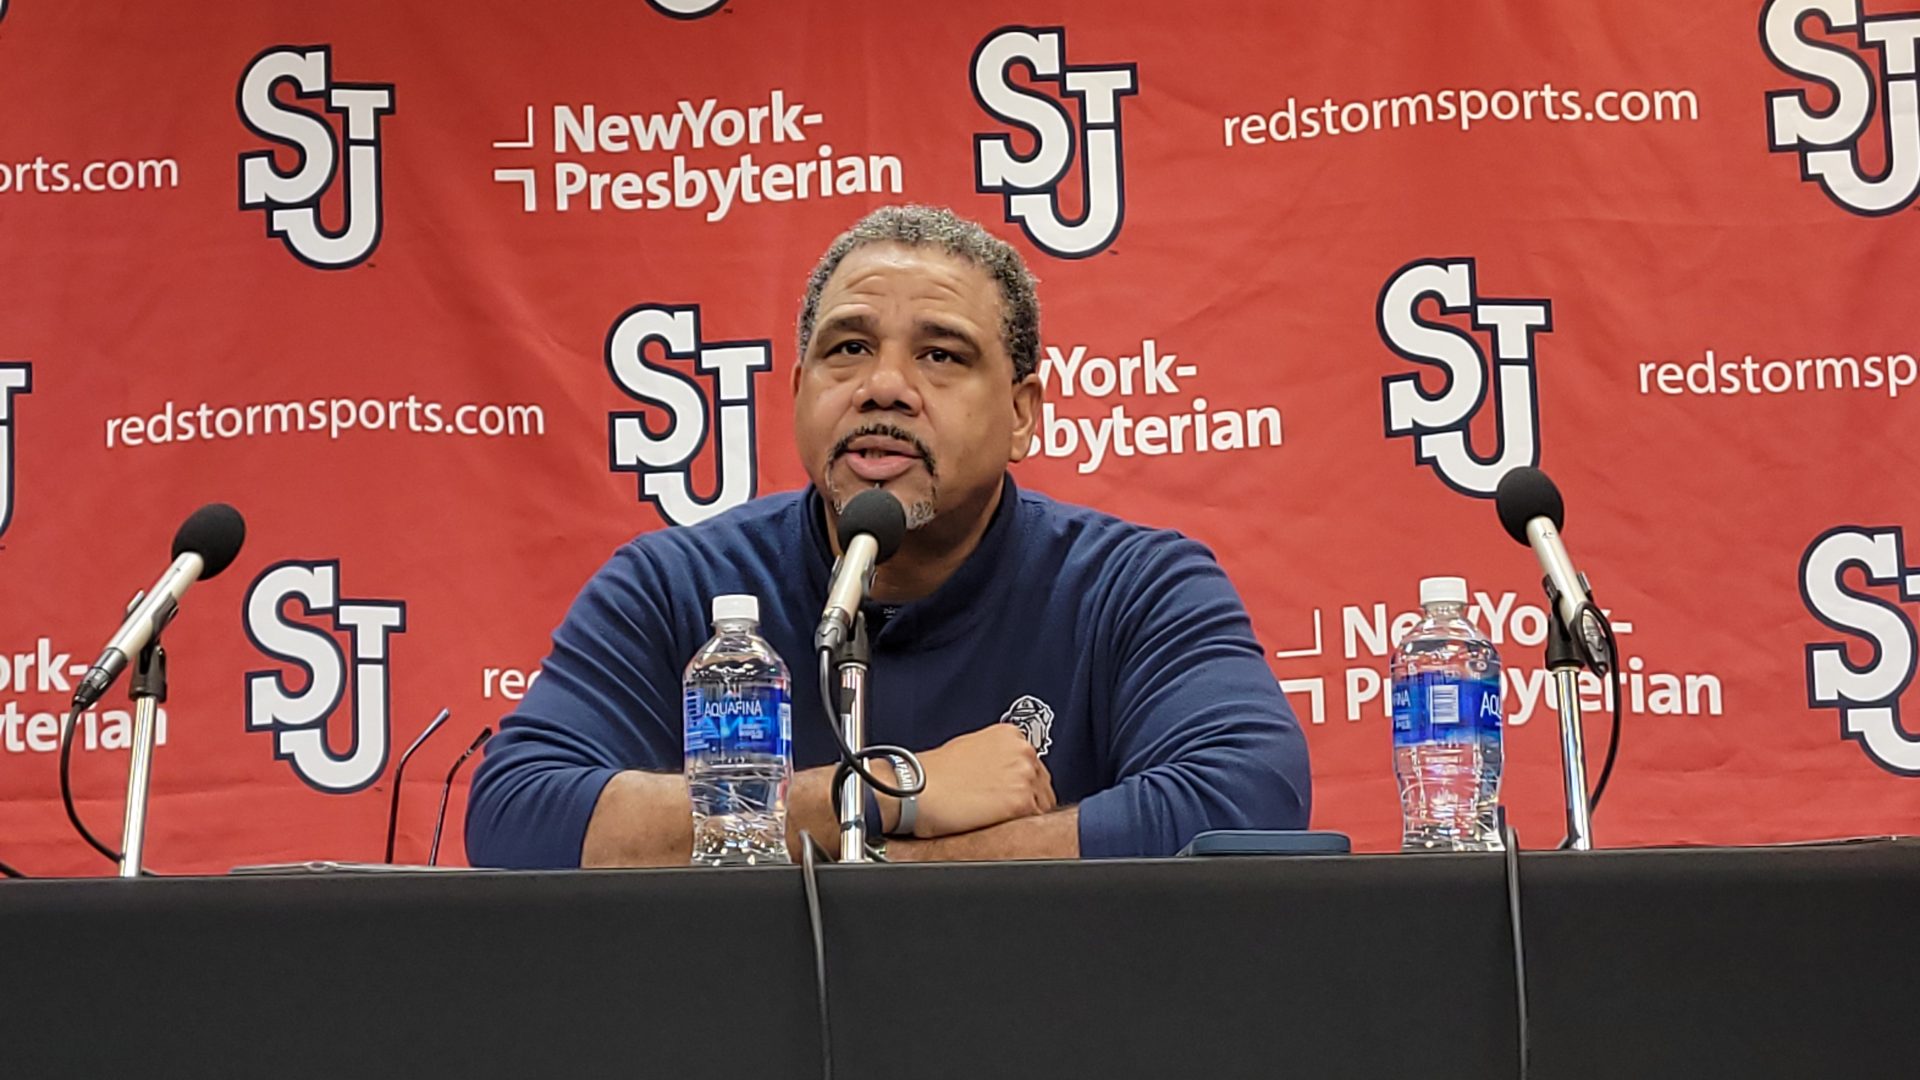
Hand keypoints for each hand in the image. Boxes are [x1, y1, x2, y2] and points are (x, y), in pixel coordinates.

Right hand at [889, 724, 1053, 838]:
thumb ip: (998, 756)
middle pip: (1043, 784)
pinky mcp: (1020, 802)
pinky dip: (1021, 827)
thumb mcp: (971, 748)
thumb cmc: (934, 773)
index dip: (1024, 784)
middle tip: (1002, 810)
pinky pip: (1035, 821)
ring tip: (997, 818)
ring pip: (1043, 804)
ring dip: (1026, 814)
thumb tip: (1008, 773)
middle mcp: (1022, 751)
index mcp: (1011, 735)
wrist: (915, 789)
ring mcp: (1024, 776)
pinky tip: (998, 825)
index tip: (1010, 794)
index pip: (1034, 765)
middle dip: (1028, 799)